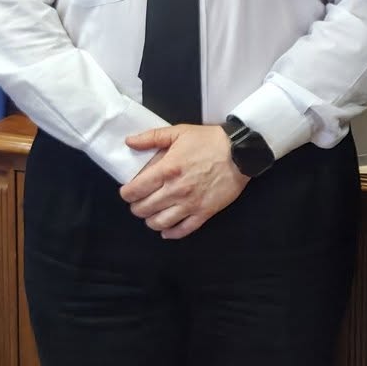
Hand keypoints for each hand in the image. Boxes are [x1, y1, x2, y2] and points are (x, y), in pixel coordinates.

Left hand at [120, 125, 247, 238]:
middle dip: (136, 207)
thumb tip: (129, 142)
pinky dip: (170, 233)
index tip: (127, 192)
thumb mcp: (178, 132)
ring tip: (151, 214)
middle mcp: (176, 190)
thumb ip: (151, 137)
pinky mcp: (204, 213)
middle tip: (138, 202)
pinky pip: (182, 230)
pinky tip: (165, 229)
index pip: (135, 190)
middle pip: (144, 209)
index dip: (126, 194)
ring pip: (159, 222)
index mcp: (167, 169)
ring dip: (150, 221)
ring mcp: (190, 204)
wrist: (240, 153)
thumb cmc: (209, 141)